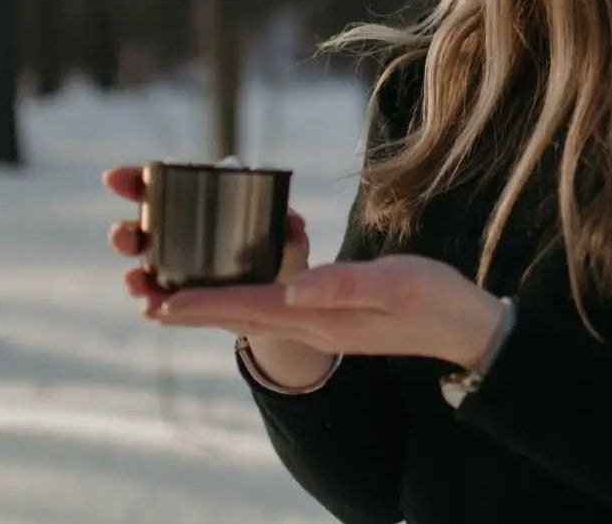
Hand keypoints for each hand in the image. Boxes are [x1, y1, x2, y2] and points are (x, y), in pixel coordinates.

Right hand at [102, 164, 309, 320]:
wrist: (281, 297)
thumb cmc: (279, 251)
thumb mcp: (288, 238)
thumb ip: (289, 229)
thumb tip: (294, 224)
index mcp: (200, 207)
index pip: (162, 188)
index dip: (136, 180)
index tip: (116, 177)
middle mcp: (179, 237)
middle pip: (141, 230)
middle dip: (125, 232)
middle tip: (123, 234)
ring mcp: (175, 271)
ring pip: (142, 270)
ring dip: (133, 274)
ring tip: (134, 279)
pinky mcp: (181, 303)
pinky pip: (160, 305)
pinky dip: (154, 306)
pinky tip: (152, 308)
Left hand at [103, 165, 506, 369]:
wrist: (463, 327)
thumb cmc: (434, 299)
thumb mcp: (395, 284)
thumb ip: (345, 285)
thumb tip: (292, 286)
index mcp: (325, 315)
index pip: (253, 307)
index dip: (206, 303)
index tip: (160, 301)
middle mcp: (317, 324)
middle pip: (245, 316)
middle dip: (197, 310)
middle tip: (149, 303)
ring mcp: (326, 323)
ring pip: (258, 315)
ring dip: (217, 307)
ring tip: (179, 301)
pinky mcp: (336, 316)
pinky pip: (278, 309)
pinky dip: (249, 301)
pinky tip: (244, 292)